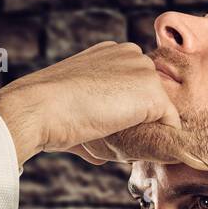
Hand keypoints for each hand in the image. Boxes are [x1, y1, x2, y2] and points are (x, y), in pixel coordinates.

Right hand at [0, 41, 207, 169]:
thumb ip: (93, 122)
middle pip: (151, 95)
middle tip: (119, 142)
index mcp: (110, 53)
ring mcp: (143, 71)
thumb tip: (100, 155)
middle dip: (141, 120)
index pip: (134, 85)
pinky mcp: (152, 93)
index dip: (127, 110)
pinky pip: (169, 123)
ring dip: (148, 130)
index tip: (112, 130)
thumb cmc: (46, 112)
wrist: (38, 108)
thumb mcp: (72, 107)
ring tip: (123, 146)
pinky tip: (138, 149)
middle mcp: (130, 54)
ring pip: (160, 110)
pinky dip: (159, 140)